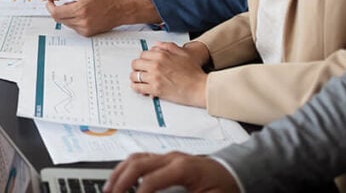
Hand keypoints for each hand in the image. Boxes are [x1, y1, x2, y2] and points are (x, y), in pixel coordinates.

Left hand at [45, 0, 154, 35]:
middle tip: (60, 2)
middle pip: (58, 19)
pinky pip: (72, 27)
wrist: (119, 8)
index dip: (50, 6)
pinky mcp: (87, 33)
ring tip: (75, 6)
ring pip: (64, 23)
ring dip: (65, 14)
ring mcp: (84, 29)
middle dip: (56, 9)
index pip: (55, 12)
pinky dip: (72, 19)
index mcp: (80, 9)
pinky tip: (81, 13)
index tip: (50, 0)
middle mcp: (82, 21)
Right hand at [104, 152, 238, 192]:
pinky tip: (120, 179)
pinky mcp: (166, 159)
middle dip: (121, 181)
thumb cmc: (224, 187)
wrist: (235, 172)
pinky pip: (141, 159)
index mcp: (184, 168)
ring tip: (109, 188)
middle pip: (138, 164)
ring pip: (136, 158)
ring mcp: (168, 156)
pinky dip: (127, 169)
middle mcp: (172, 158)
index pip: (152, 180)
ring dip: (119, 173)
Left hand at [130, 42, 207, 107]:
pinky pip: (138, 88)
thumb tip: (156, 45)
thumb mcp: (183, 53)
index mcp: (161, 55)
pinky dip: (136, 88)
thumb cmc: (194, 72)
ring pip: (134, 76)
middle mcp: (155, 65)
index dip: (142, 59)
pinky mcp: (155, 89)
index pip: (142, 54)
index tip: (143, 63)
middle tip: (139, 71)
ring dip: (135, 78)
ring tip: (138, 80)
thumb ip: (168, 47)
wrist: (199, 87)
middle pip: (135, 64)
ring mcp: (154, 77)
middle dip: (137, 68)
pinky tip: (139, 88)